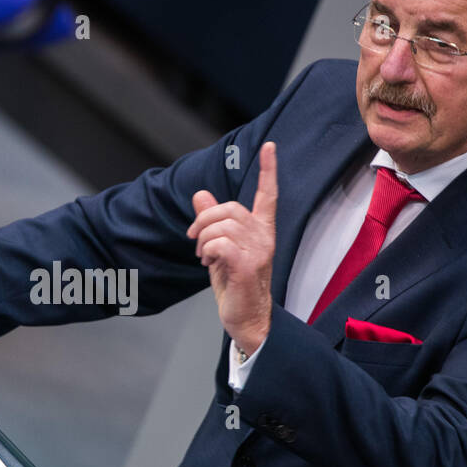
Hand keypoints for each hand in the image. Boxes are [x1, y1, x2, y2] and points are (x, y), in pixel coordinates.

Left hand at [186, 140, 277, 353]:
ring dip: (203, 240)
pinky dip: (207, 251)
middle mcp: (264, 237)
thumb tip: (200, 194)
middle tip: (195, 240)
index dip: (269, 170)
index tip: (270, 146)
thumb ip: (212, 221)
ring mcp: (259, 251)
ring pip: (221, 226)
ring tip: (204, 256)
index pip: (268, 195)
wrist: (247, 319)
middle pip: (229, 207)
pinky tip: (209, 263)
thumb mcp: (219, 249)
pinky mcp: (248, 265)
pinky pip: (220, 243)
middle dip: (203, 220)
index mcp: (262, 230)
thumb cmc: (236, 285)